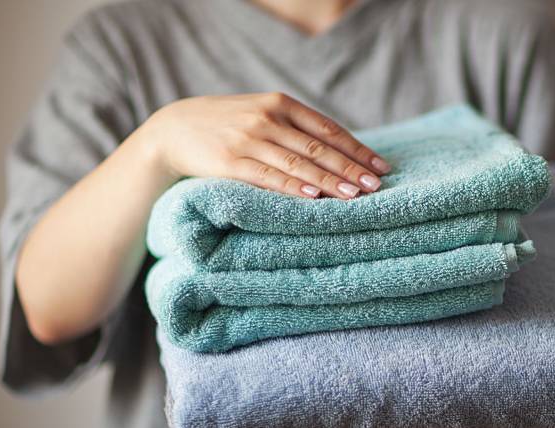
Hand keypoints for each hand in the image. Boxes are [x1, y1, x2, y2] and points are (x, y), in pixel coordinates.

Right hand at [144, 92, 390, 198]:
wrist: (173, 129)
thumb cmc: (227, 125)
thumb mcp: (262, 114)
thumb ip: (294, 128)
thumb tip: (338, 153)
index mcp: (281, 104)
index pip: (328, 128)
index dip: (356, 149)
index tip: (380, 166)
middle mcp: (268, 118)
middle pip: (318, 146)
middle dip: (350, 167)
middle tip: (376, 184)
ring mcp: (248, 139)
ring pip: (298, 162)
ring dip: (329, 180)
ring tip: (354, 194)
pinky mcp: (230, 162)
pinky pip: (268, 176)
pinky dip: (293, 186)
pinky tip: (314, 196)